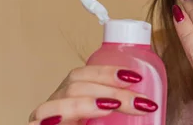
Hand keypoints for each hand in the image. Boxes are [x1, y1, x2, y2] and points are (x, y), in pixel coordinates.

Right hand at [28, 66, 157, 124]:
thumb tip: (151, 108)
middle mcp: (54, 110)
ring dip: (85, 102)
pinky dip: (54, 118)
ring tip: (111, 106)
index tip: (136, 78)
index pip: (83, 76)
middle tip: (137, 101)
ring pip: (54, 102)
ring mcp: (42, 123)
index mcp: (72, 102)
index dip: (107, 72)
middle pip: (73, 85)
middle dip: (107, 88)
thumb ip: (124, 122)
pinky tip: (63, 119)